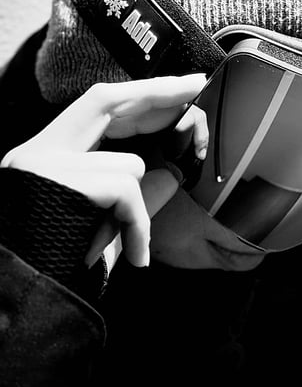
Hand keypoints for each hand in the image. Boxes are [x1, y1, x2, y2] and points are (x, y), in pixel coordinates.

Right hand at [1, 75, 206, 267]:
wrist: (20, 302)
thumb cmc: (61, 266)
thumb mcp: (104, 226)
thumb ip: (135, 197)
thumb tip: (171, 175)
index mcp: (46, 156)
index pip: (97, 105)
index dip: (141, 92)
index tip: (179, 85)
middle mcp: (38, 152)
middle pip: (107, 102)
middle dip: (158, 96)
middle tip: (196, 86)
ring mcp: (46, 166)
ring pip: (128, 163)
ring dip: (138, 209)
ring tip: (126, 244)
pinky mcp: (61, 184)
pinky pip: (126, 191)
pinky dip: (138, 224)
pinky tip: (134, 255)